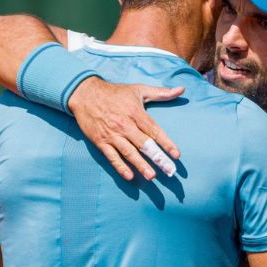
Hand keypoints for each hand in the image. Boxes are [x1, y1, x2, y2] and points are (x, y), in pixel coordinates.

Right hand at [67, 77, 183, 179]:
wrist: (85, 93)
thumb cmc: (115, 93)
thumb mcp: (139, 89)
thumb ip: (161, 93)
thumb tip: (181, 90)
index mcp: (136, 113)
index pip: (154, 130)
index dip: (166, 143)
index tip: (176, 155)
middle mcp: (125, 125)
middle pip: (144, 144)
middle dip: (158, 158)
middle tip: (169, 171)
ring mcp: (112, 134)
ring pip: (129, 152)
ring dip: (141, 165)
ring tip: (152, 176)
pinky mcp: (100, 141)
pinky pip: (112, 156)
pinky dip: (120, 166)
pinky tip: (129, 176)